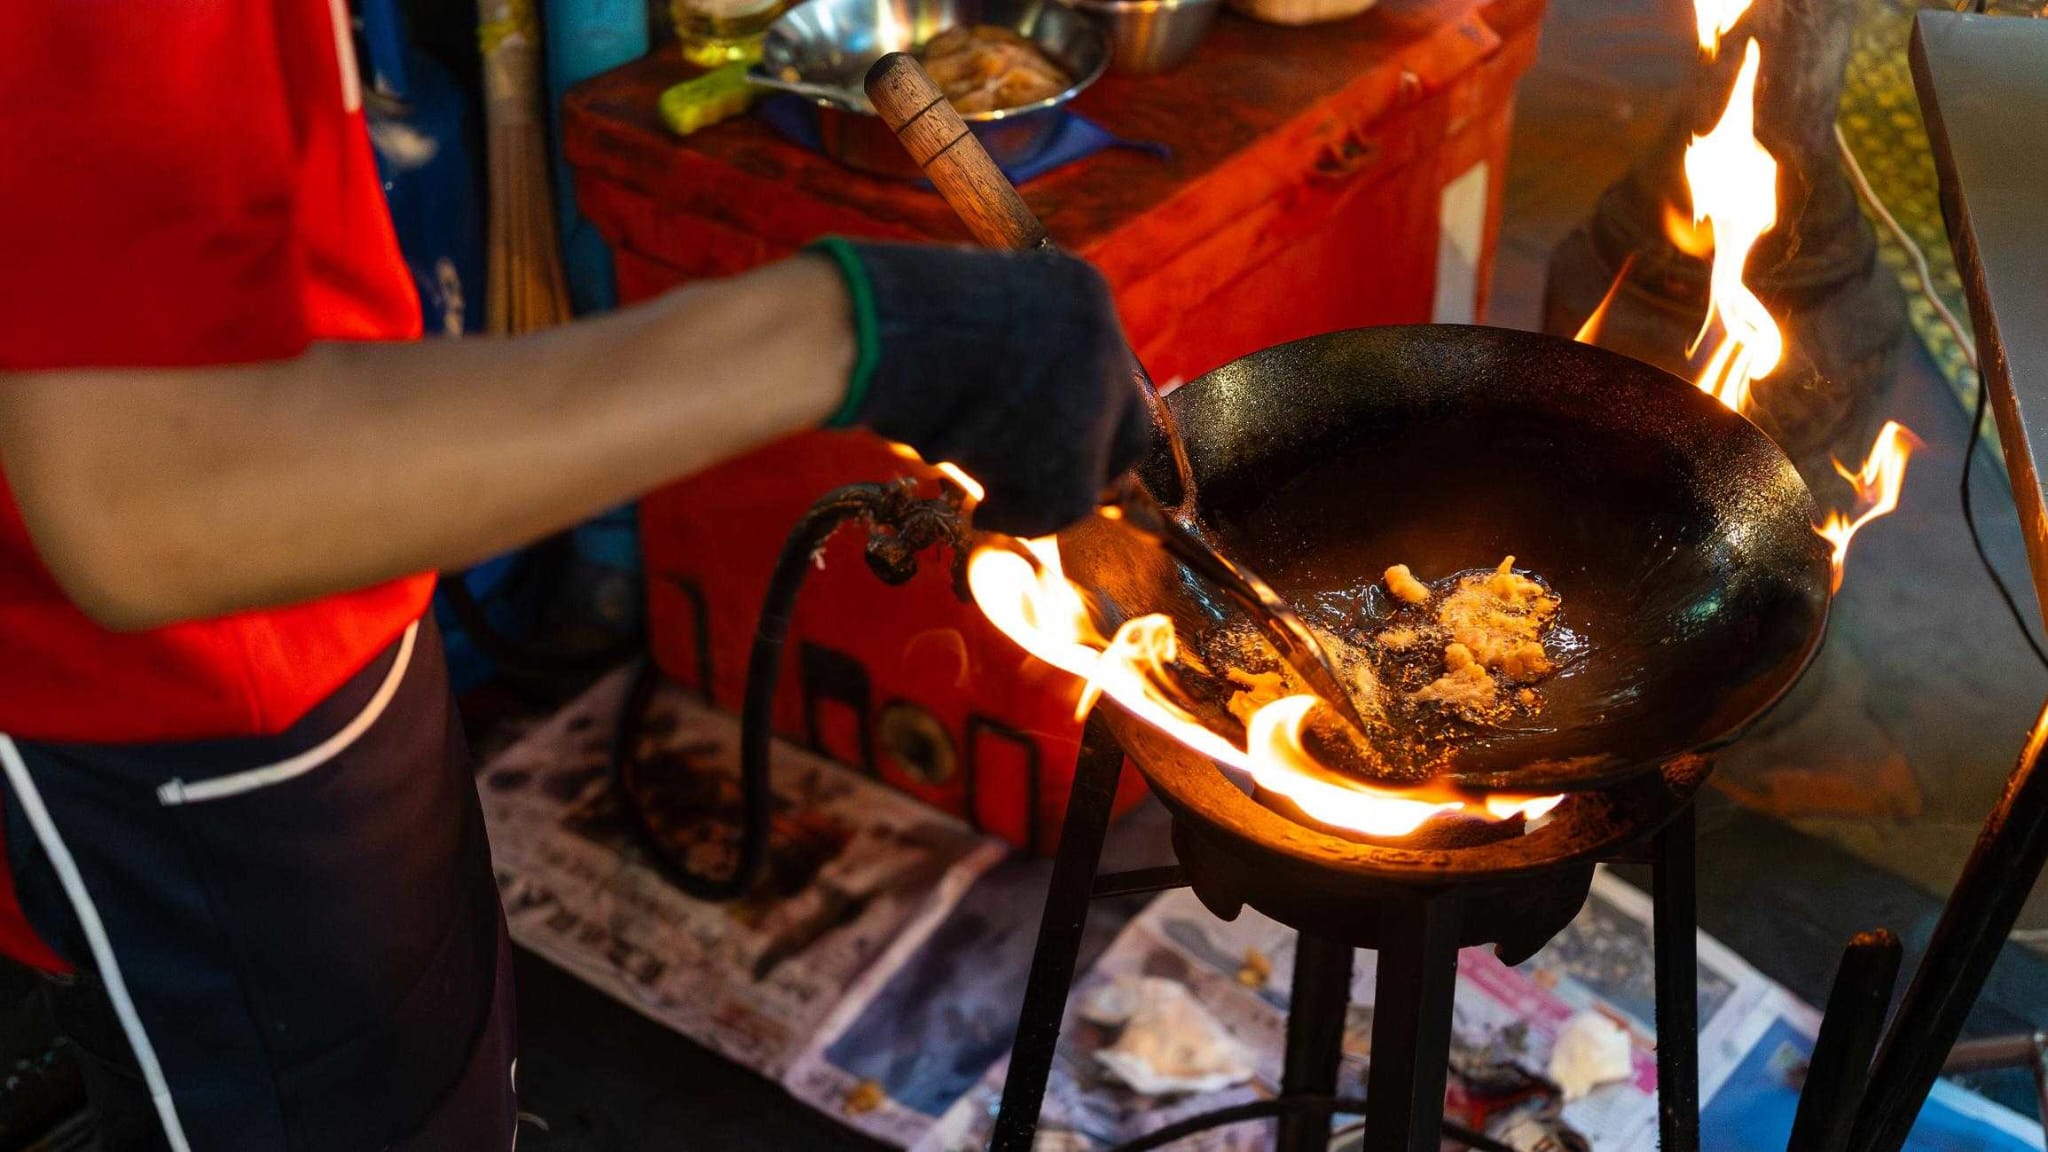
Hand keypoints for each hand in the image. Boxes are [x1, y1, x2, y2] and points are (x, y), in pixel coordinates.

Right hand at [813, 240, 1155, 537]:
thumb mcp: (977, 326)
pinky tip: (979, 512)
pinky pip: (1063, 507)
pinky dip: (1020, 517)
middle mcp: (1105, 339)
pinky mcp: (1077, 460)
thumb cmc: (897, 327)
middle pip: (1123, 424)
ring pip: (1088, 471)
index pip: (1108, 368)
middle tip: (1034, 486)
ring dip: (1037, 491)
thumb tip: (1016, 427)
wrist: (873, 337)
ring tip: (981, 497)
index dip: (1080, 413)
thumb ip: (1018, 362)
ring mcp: (1096, 399)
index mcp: (1083, 291)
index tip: (1046, 438)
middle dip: (1083, 460)